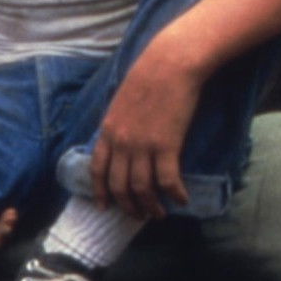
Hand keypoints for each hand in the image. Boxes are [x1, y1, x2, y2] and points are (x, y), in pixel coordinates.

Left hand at [90, 53, 200, 219]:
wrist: (169, 65)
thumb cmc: (148, 77)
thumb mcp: (121, 102)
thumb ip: (118, 124)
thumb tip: (120, 142)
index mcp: (107, 130)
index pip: (98, 170)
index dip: (101, 192)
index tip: (105, 207)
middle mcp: (121, 142)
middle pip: (119, 185)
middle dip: (128, 206)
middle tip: (138, 216)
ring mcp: (142, 146)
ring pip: (142, 188)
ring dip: (150, 206)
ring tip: (159, 214)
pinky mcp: (166, 145)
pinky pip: (167, 180)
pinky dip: (174, 194)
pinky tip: (182, 200)